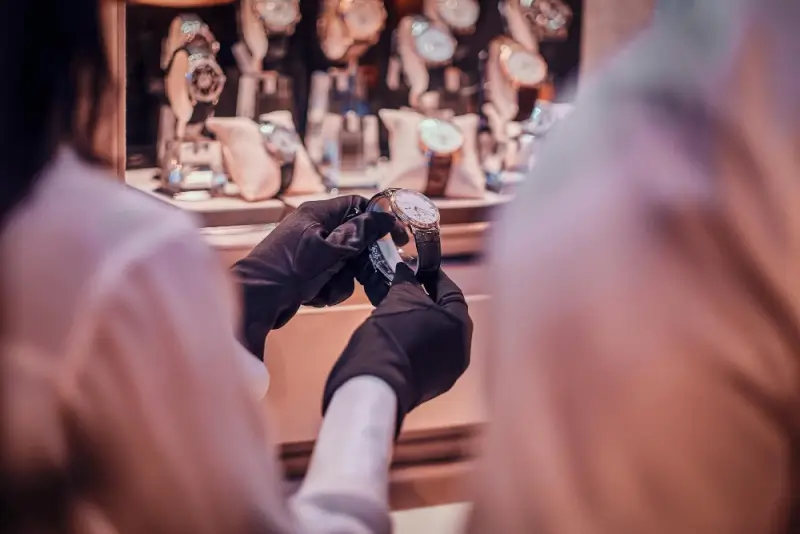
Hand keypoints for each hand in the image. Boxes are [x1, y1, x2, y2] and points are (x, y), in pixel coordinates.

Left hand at [232, 195, 395, 356]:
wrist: (255, 301)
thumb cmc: (287, 269)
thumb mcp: (329, 250)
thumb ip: (360, 233)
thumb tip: (386, 216)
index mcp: (317, 213)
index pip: (357, 205)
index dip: (379, 220)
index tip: (397, 238)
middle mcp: (314, 229)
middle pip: (355, 239)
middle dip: (358, 262)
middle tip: (358, 274)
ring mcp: (310, 251)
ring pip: (346, 264)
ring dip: (341, 281)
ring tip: (324, 288)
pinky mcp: (307, 272)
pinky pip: (332, 279)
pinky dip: (327, 289)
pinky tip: (313, 296)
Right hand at [322, 263, 472, 433]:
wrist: (374, 383)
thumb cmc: (391, 335)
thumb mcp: (398, 299)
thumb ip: (407, 281)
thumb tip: (406, 271)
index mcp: (460, 326)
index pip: (451, 292)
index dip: (434, 277)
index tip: (420, 268)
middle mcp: (461, 350)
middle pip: (447, 316)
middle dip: (427, 300)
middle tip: (408, 287)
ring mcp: (448, 371)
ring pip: (437, 337)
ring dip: (421, 322)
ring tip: (398, 310)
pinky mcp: (431, 385)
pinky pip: (428, 355)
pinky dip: (416, 342)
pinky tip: (398, 335)